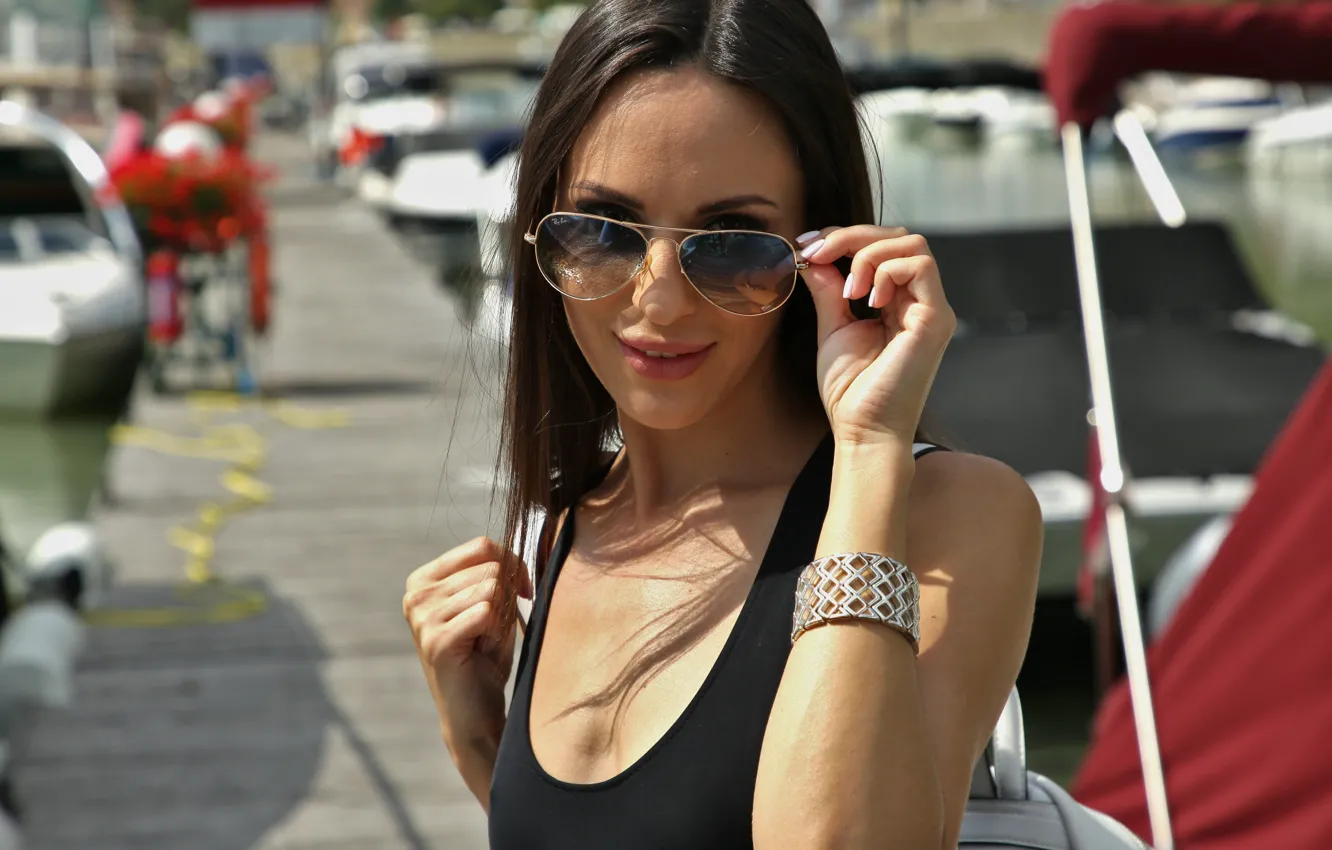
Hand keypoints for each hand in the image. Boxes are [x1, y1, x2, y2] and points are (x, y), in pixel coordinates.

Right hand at [404, 537, 533, 746]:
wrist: (475, 713)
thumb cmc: (485, 655)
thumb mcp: (491, 603)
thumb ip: (499, 570)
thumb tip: (527, 535)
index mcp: (425, 578)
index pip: (482, 545)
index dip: (513, 565)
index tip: (522, 591)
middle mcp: (416, 593)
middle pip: (490, 567)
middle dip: (507, 598)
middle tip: (492, 631)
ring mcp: (422, 617)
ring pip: (491, 588)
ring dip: (500, 618)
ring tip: (484, 642)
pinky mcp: (437, 640)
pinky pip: (486, 612)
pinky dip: (496, 632)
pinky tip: (482, 652)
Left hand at [796, 226, 956, 447]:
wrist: (863, 429)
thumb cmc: (851, 390)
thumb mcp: (833, 327)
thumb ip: (828, 289)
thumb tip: (815, 256)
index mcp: (898, 302)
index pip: (882, 247)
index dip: (844, 237)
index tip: (807, 246)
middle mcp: (920, 301)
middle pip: (899, 237)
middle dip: (853, 236)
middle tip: (817, 254)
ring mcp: (932, 308)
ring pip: (913, 244)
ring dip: (868, 254)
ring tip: (848, 291)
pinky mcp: (936, 319)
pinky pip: (921, 266)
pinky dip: (886, 271)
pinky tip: (866, 301)